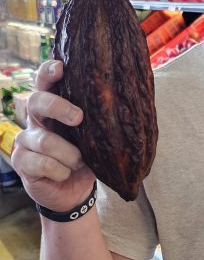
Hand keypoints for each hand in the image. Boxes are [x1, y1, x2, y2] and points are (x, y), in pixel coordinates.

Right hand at [12, 59, 94, 212]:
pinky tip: (65, 174)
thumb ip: (98, 123)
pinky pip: (43, 163)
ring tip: (79, 162)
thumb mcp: (94, 139)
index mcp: (52, 108)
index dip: (49, 71)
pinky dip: (60, 171)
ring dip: (69, 155)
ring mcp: (25, 139)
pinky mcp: (21, 161)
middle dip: (58, 107)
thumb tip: (125, 108)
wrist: (73, 192)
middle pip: (37, 101)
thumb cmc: (85, 159)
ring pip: (46, 140)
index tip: (61, 67)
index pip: (45, 81)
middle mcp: (35, 119)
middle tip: (78, 118)